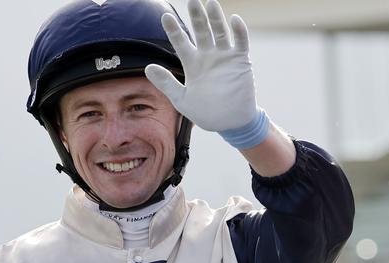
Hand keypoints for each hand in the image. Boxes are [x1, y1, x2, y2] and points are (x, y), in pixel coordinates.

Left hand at [146, 0, 266, 146]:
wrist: (230, 123)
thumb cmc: (207, 113)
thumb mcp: (182, 99)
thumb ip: (166, 83)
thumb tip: (147, 67)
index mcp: (192, 64)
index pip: (181, 42)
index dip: (173, 30)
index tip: (165, 17)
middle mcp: (208, 56)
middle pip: (201, 31)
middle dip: (196, 16)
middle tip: (192, 0)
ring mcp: (225, 57)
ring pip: (220, 32)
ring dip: (216, 18)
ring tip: (211, 3)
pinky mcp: (241, 61)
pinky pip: (240, 42)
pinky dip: (239, 31)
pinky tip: (234, 19)